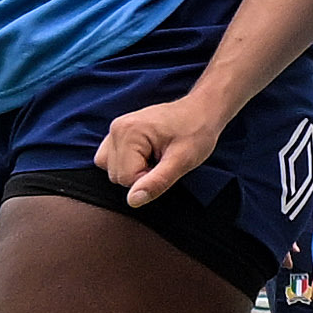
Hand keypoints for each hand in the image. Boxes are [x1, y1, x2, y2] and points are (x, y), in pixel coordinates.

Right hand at [102, 90, 231, 207]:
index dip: (148, 179)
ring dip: (133, 170)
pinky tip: (146, 155)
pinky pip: (111, 160)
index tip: (166, 164)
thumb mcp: (182, 161)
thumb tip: (133, 201)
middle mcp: (117, 128)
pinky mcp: (119, 133)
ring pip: (111, 169)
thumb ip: (157, 182)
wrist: (201, 111)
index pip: (125, 178)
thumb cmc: (196, 132)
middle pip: (116, 175)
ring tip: (155, 156)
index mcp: (129, 132)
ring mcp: (115, 129)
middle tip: (163, 159)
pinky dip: (127, 163)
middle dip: (140, 174)